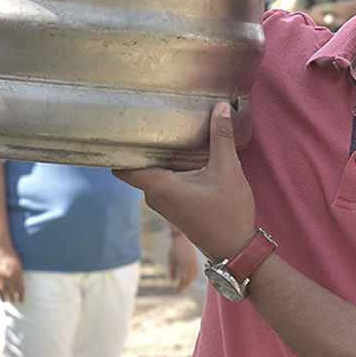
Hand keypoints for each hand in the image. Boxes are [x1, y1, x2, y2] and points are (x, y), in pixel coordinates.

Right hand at [0, 247, 24, 302]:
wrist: (0, 247)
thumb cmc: (11, 255)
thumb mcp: (18, 265)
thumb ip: (19, 275)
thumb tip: (19, 287)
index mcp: (18, 273)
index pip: (20, 289)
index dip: (21, 296)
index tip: (21, 301)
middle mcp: (9, 276)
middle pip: (11, 292)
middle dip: (12, 298)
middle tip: (12, 301)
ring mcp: (0, 276)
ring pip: (1, 291)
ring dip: (2, 297)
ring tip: (3, 300)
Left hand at [115, 102, 256, 261]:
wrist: (236, 248)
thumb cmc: (229, 214)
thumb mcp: (228, 170)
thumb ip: (222, 137)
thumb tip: (220, 107)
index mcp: (160, 187)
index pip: (122, 167)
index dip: (119, 147)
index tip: (125, 127)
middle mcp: (155, 196)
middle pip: (138, 165)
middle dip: (146, 144)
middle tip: (155, 119)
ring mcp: (163, 203)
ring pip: (152, 172)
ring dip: (161, 155)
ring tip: (173, 131)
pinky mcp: (174, 206)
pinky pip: (163, 180)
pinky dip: (171, 167)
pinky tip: (186, 153)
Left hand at [168, 231, 200, 292]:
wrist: (182, 238)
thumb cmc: (175, 248)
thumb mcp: (171, 260)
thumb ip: (172, 271)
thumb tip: (172, 281)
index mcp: (184, 265)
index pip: (183, 281)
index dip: (180, 288)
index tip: (175, 293)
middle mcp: (191, 265)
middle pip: (189, 280)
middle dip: (183, 287)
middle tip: (178, 292)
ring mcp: (195, 263)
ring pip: (193, 277)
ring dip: (188, 283)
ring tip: (183, 287)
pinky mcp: (196, 261)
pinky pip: (196, 272)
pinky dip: (193, 277)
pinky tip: (189, 279)